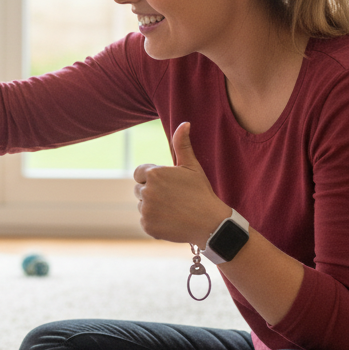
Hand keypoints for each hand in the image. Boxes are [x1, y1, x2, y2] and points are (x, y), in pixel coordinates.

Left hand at [133, 122, 229, 245]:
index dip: (152, 178)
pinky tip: (172, 220)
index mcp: (154, 173)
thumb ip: (182, 144)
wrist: (210, 223)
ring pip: (142, 205)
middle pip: (139, 189)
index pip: (139, 173)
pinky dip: (155, 221)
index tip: (167, 184)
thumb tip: (184, 123)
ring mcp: (145, 209)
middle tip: (173, 198)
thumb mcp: (192, 166)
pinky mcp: (147, 226)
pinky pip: (145, 221)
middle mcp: (146, 191)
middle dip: (152, 192)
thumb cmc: (201, 192)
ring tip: (174, 209)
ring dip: (153, 207)